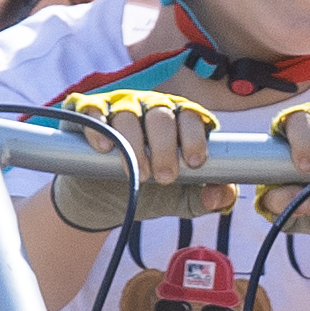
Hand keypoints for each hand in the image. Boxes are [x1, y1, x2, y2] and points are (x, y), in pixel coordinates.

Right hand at [77, 85, 214, 188]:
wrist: (104, 202)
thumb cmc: (149, 190)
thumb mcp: (181, 199)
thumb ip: (207, 197)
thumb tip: (221, 196)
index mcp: (180, 121)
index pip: (192, 117)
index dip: (194, 137)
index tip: (195, 163)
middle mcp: (151, 108)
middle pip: (162, 115)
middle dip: (165, 146)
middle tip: (165, 177)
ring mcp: (119, 108)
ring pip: (128, 114)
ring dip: (134, 143)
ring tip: (137, 172)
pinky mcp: (88, 114)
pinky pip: (93, 111)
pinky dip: (98, 126)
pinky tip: (105, 147)